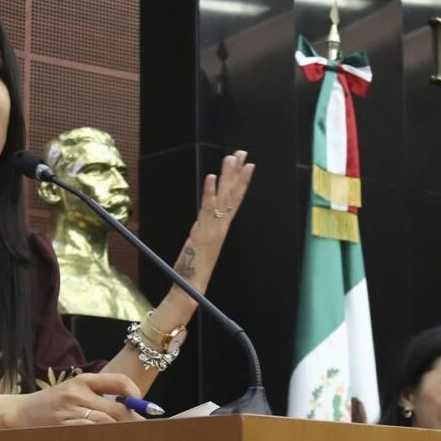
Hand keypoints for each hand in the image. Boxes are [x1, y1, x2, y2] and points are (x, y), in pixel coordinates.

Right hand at [0, 372, 142, 428]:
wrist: (18, 413)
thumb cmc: (52, 404)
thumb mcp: (73, 390)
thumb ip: (99, 395)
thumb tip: (132, 409)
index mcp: (82, 381)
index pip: (117, 380)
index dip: (134, 391)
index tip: (142, 403)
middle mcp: (76, 393)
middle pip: (116, 408)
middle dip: (133, 420)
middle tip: (146, 431)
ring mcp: (69, 412)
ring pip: (106, 423)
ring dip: (121, 432)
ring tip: (132, 440)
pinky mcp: (63, 429)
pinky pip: (90, 435)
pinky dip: (103, 440)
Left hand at [176, 151, 255, 282]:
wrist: (191, 288)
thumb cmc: (193, 269)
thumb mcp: (200, 245)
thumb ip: (203, 232)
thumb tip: (201, 224)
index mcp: (221, 228)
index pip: (235, 200)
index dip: (242, 182)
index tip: (248, 164)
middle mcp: (220, 227)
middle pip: (232, 194)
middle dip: (238, 173)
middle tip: (242, 153)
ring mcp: (213, 229)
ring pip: (223, 198)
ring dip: (227, 177)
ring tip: (230, 158)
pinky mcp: (201, 233)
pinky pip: (207, 209)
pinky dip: (210, 192)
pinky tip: (212, 177)